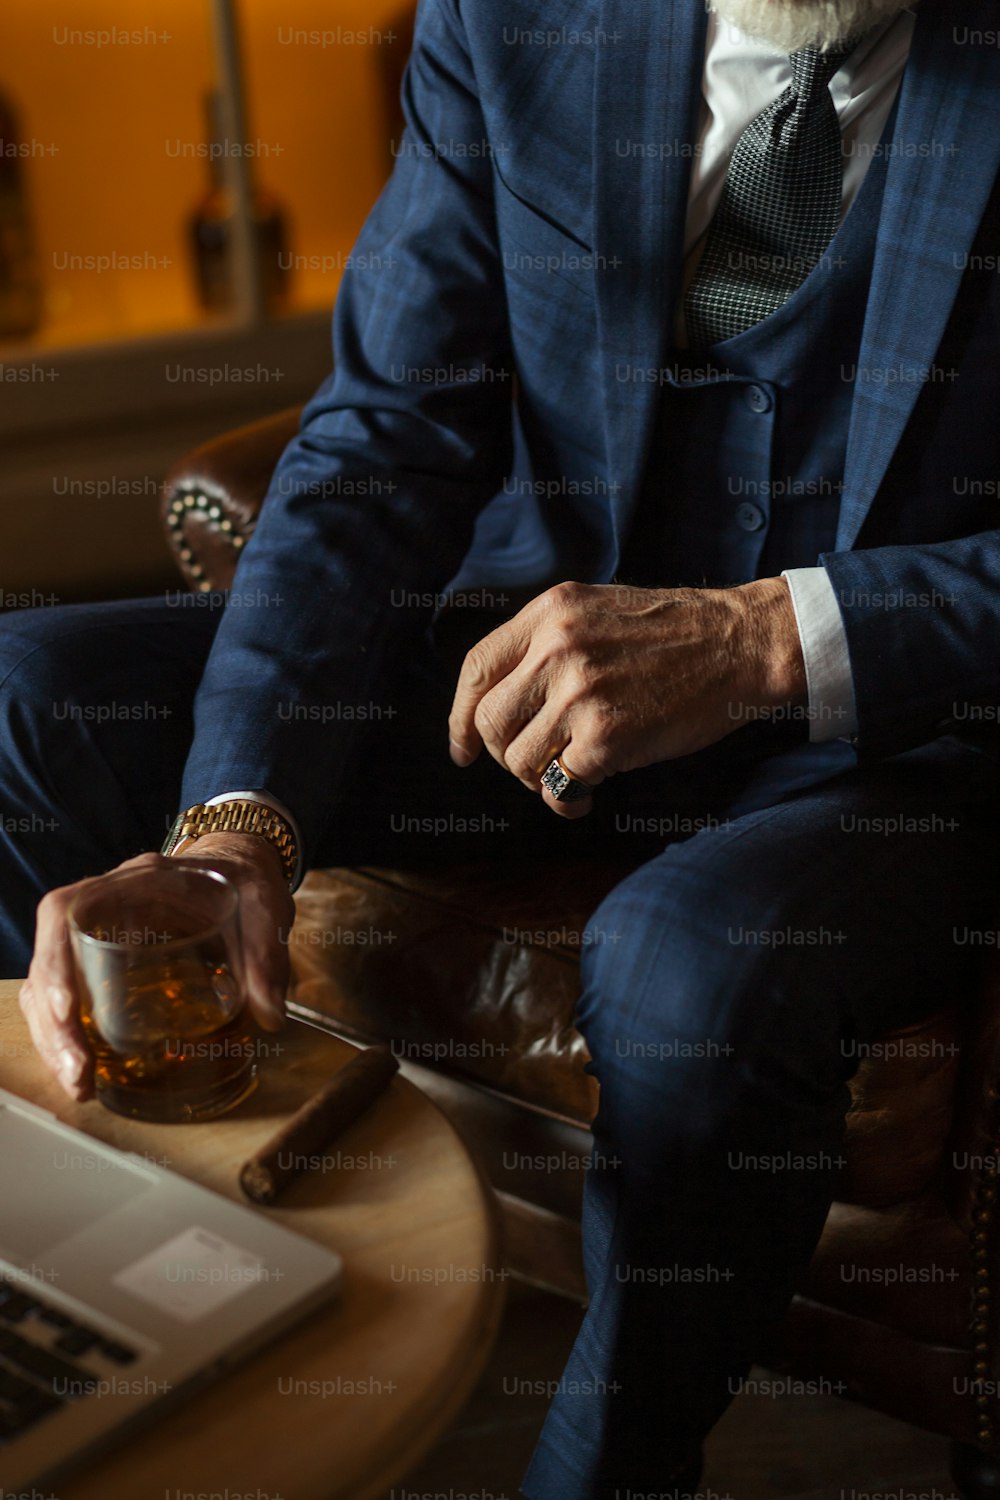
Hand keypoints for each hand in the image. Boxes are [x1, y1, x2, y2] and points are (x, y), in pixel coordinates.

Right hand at [19, 833, 294, 1100]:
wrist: (243, 869)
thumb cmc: (246, 881)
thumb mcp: (265, 908)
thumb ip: (267, 956)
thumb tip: (269, 1014)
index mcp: (138, 881)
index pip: (69, 909)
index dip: (57, 958)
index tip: (68, 1009)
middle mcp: (106, 904)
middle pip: (51, 958)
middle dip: (54, 1022)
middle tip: (80, 1073)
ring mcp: (101, 933)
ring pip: (50, 984)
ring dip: (56, 1037)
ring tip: (81, 1083)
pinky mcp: (105, 961)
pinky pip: (69, 997)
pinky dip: (69, 1036)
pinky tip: (86, 1070)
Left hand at [448, 578, 806, 816]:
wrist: (742, 643)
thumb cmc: (677, 633)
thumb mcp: (599, 608)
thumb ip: (549, 641)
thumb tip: (504, 698)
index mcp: (550, 612)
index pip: (477, 669)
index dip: (459, 717)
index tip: (462, 750)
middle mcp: (557, 648)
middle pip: (490, 721)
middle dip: (504, 755)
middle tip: (534, 765)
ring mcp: (581, 693)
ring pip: (520, 760)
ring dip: (538, 780)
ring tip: (568, 775)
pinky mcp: (608, 736)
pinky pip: (560, 785)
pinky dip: (568, 801)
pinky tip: (587, 796)